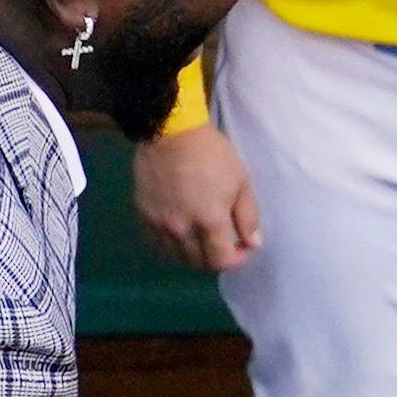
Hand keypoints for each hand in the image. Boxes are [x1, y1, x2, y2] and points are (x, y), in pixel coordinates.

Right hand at [132, 122, 259, 272]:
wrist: (170, 133)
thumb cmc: (212, 154)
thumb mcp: (241, 181)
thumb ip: (248, 217)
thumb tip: (252, 243)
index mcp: (210, 222)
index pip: (221, 261)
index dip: (236, 259)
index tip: (241, 247)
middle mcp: (183, 230)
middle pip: (198, 263)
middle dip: (215, 258)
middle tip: (222, 242)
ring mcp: (160, 224)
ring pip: (176, 256)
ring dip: (193, 253)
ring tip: (201, 237)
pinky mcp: (144, 215)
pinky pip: (158, 242)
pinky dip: (172, 243)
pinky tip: (180, 228)